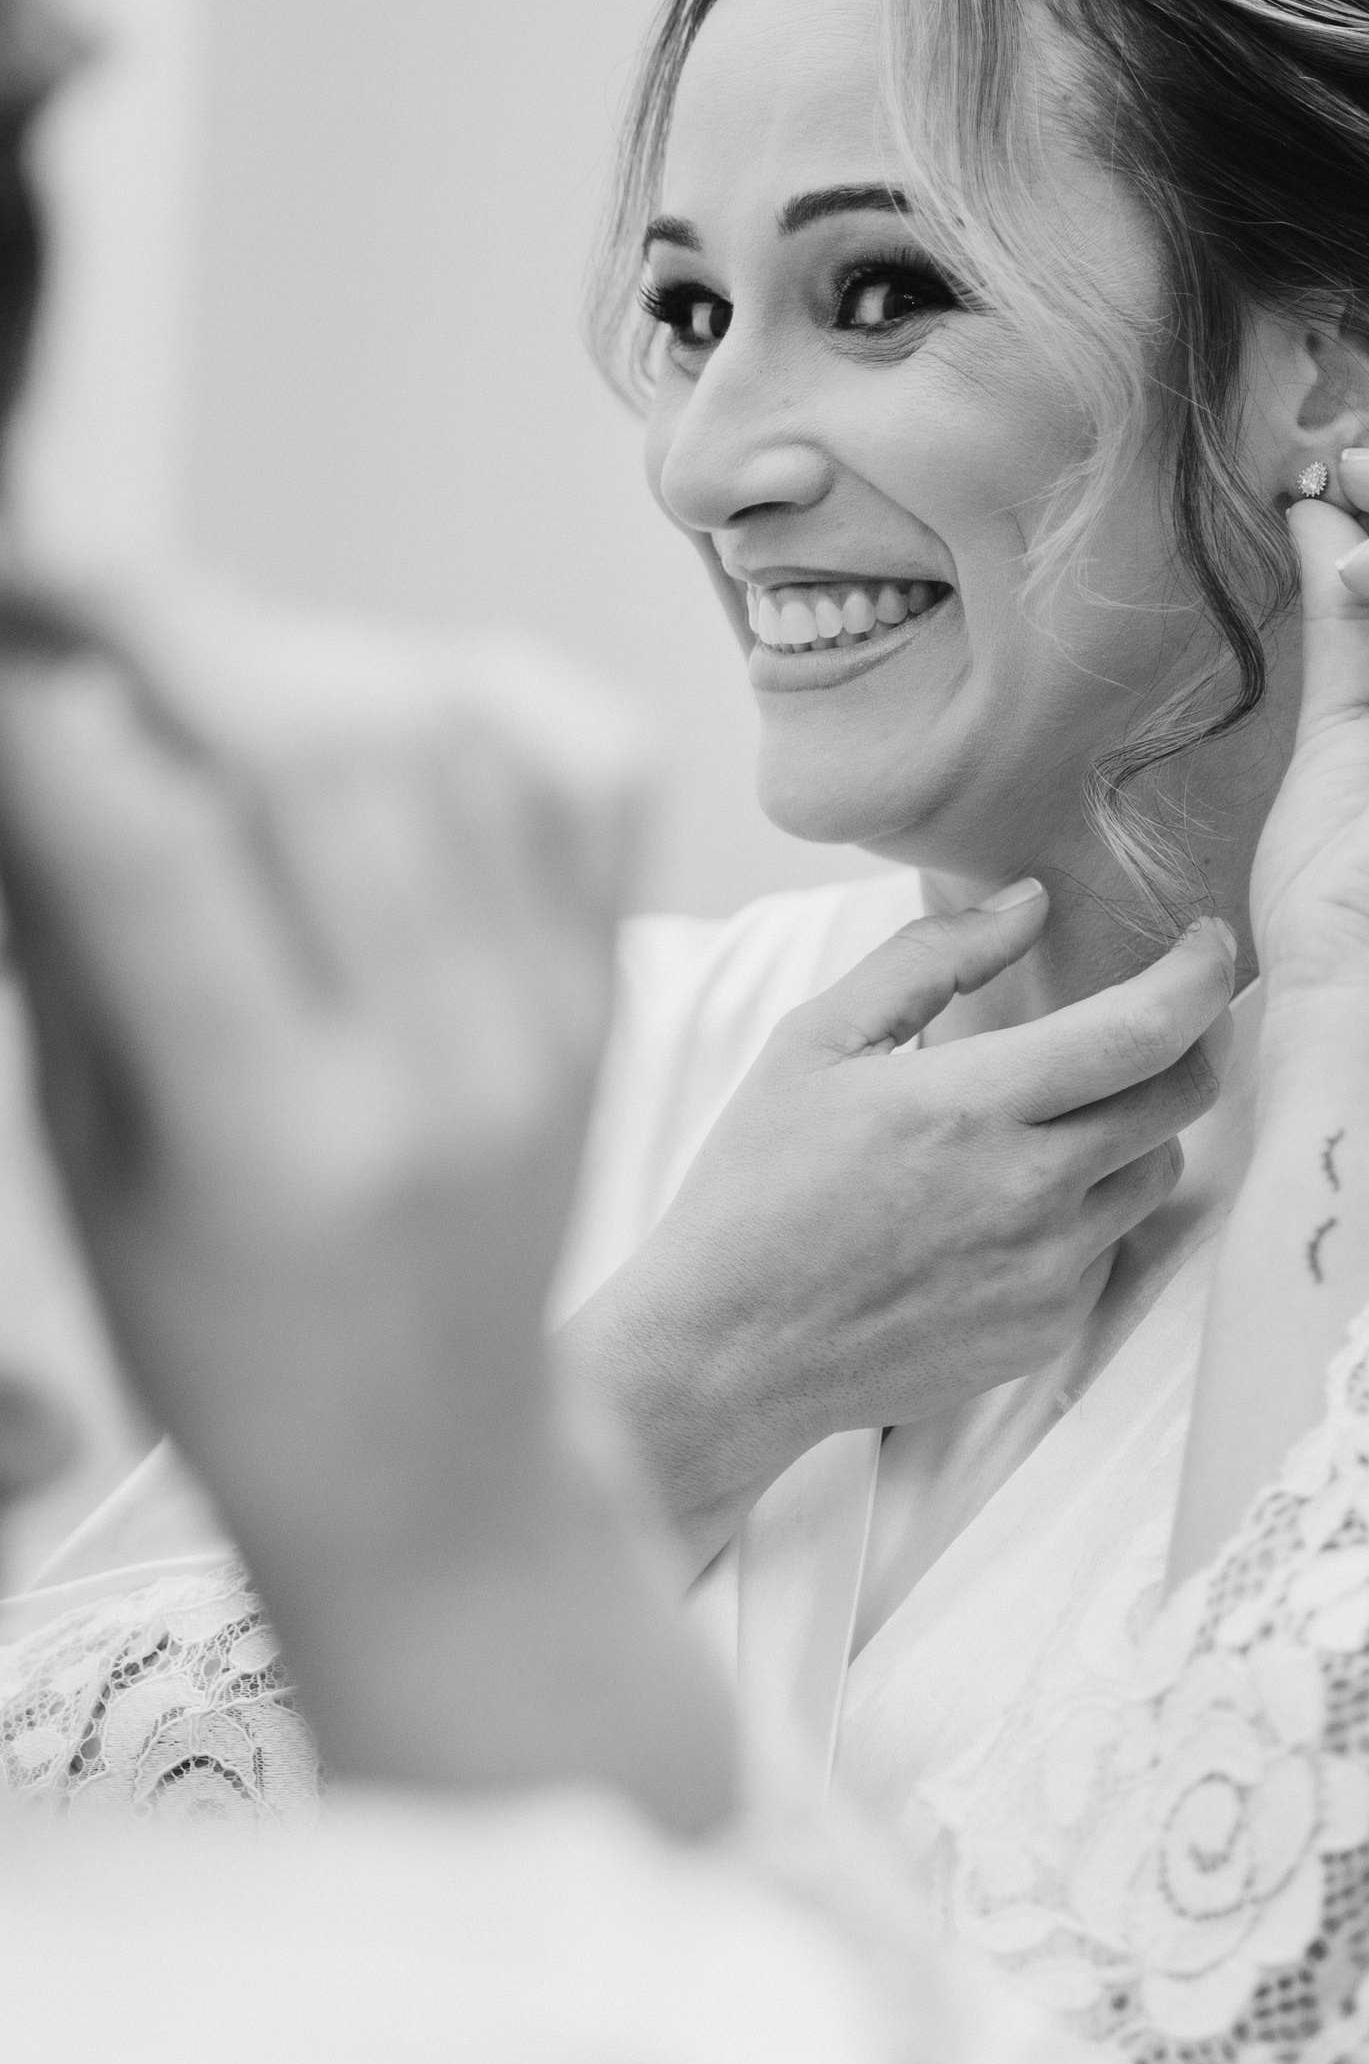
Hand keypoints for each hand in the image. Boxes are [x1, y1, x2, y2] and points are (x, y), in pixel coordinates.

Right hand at [0, 574, 644, 1576]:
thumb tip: (43, 715)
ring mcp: (554, 1019)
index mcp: (279, 1145)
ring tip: (207, 677)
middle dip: (174, 630)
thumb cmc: (232, 1341)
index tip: (11, 625)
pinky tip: (385, 710)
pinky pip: (582, 762)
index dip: (53, 699)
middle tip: (78, 604)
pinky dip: (476, 690)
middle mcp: (445, 1067)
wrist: (434, 1460)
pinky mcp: (613, 989)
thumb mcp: (92, 1164)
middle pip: (323, 746)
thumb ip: (70, 933)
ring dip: (304, 651)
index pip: (154, 850)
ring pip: (450, 727)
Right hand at [565, 891, 1237, 1552]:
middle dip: (1186, 1042)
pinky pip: (1112, 1247)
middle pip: (1177, 1098)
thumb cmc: (757, 1188)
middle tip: (1153, 1018)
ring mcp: (1045, 1272)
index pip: (1142, 1030)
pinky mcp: (1047, 1331)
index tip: (1210, 942)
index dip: (1200, 975)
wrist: (728, 1354)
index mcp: (970, 1105)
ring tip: (1060, 1114)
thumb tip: (1029, 901)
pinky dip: (1090, 1210)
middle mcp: (1027, 1192)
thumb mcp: (816, 1044)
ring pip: (1156, 1174)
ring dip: (1136, 1129)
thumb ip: (928, 959)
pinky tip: (1013, 1204)